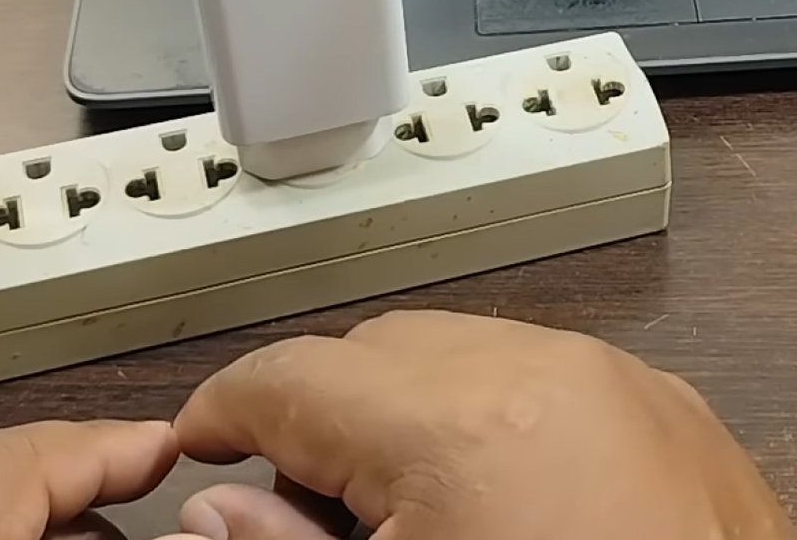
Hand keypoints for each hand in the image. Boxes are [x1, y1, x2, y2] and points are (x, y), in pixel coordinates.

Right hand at [169, 310, 794, 539]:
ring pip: (450, 352)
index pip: (289, 377)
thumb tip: (217, 515)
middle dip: (316, 413)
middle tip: (296, 500)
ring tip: (401, 507)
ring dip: (400, 410)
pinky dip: (483, 416)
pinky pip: (534, 374)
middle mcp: (546, 376)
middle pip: (367, 352)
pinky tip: (486, 499)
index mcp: (460, 430)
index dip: (224, 409)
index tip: (201, 441)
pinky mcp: (664, 411)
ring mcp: (617, 385)